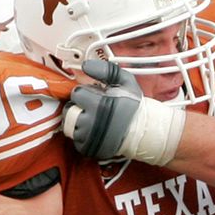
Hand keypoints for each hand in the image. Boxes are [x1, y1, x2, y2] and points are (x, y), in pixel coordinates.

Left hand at [62, 59, 186, 164]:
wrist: (144, 132)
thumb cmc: (134, 107)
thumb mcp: (126, 81)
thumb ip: (105, 70)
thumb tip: (85, 66)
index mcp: (98, 104)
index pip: (77, 94)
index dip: (85, 94)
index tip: (95, 97)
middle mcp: (91, 122)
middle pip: (70, 110)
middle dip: (79, 107)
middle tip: (93, 109)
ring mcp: (89, 138)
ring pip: (70, 126)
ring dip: (78, 122)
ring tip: (93, 121)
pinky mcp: (88, 149)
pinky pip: (76, 140)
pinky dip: (82, 136)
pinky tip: (95, 132)